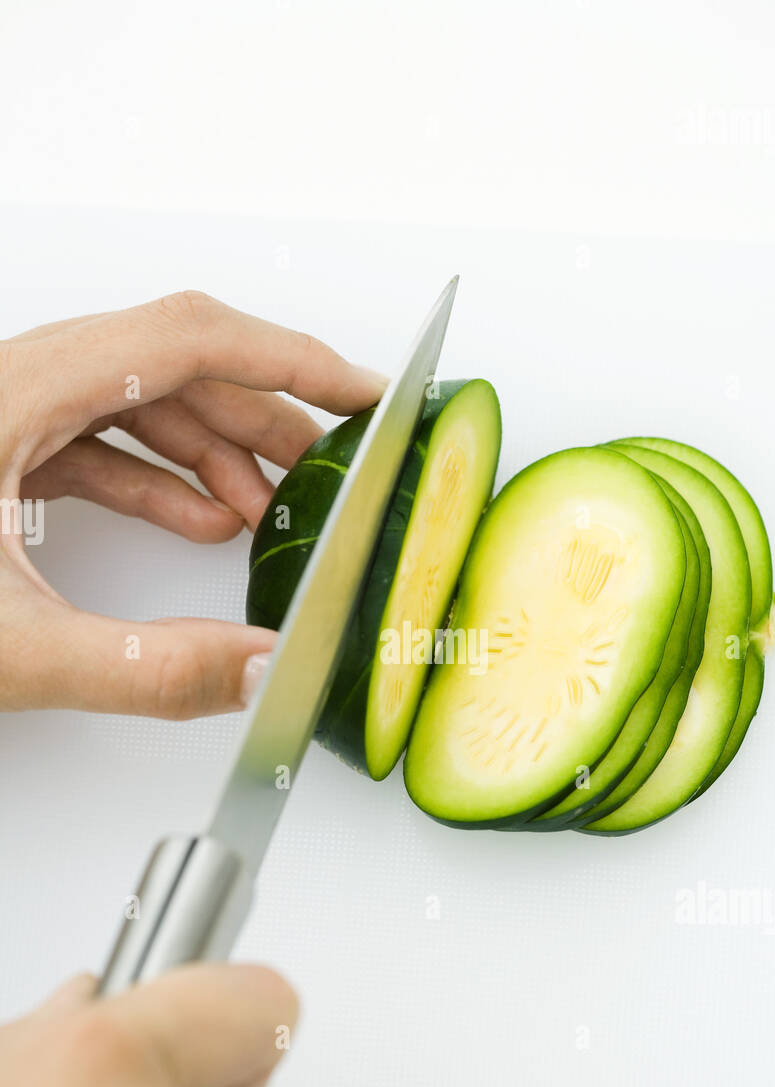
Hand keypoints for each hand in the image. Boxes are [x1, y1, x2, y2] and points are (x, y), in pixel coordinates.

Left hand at [0, 291, 385, 717]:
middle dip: (262, 416)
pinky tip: (196, 524)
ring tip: (268, 511)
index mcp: (11, 392)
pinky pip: (92, 443)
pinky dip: (155, 479)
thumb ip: (147, 668)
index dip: (287, 358)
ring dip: (210, 451)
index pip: (184, 339)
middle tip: (330, 467)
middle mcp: (7, 385)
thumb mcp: (10, 646)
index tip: (355, 388)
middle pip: (168, 366)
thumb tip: (258, 674)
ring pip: (132, 401)